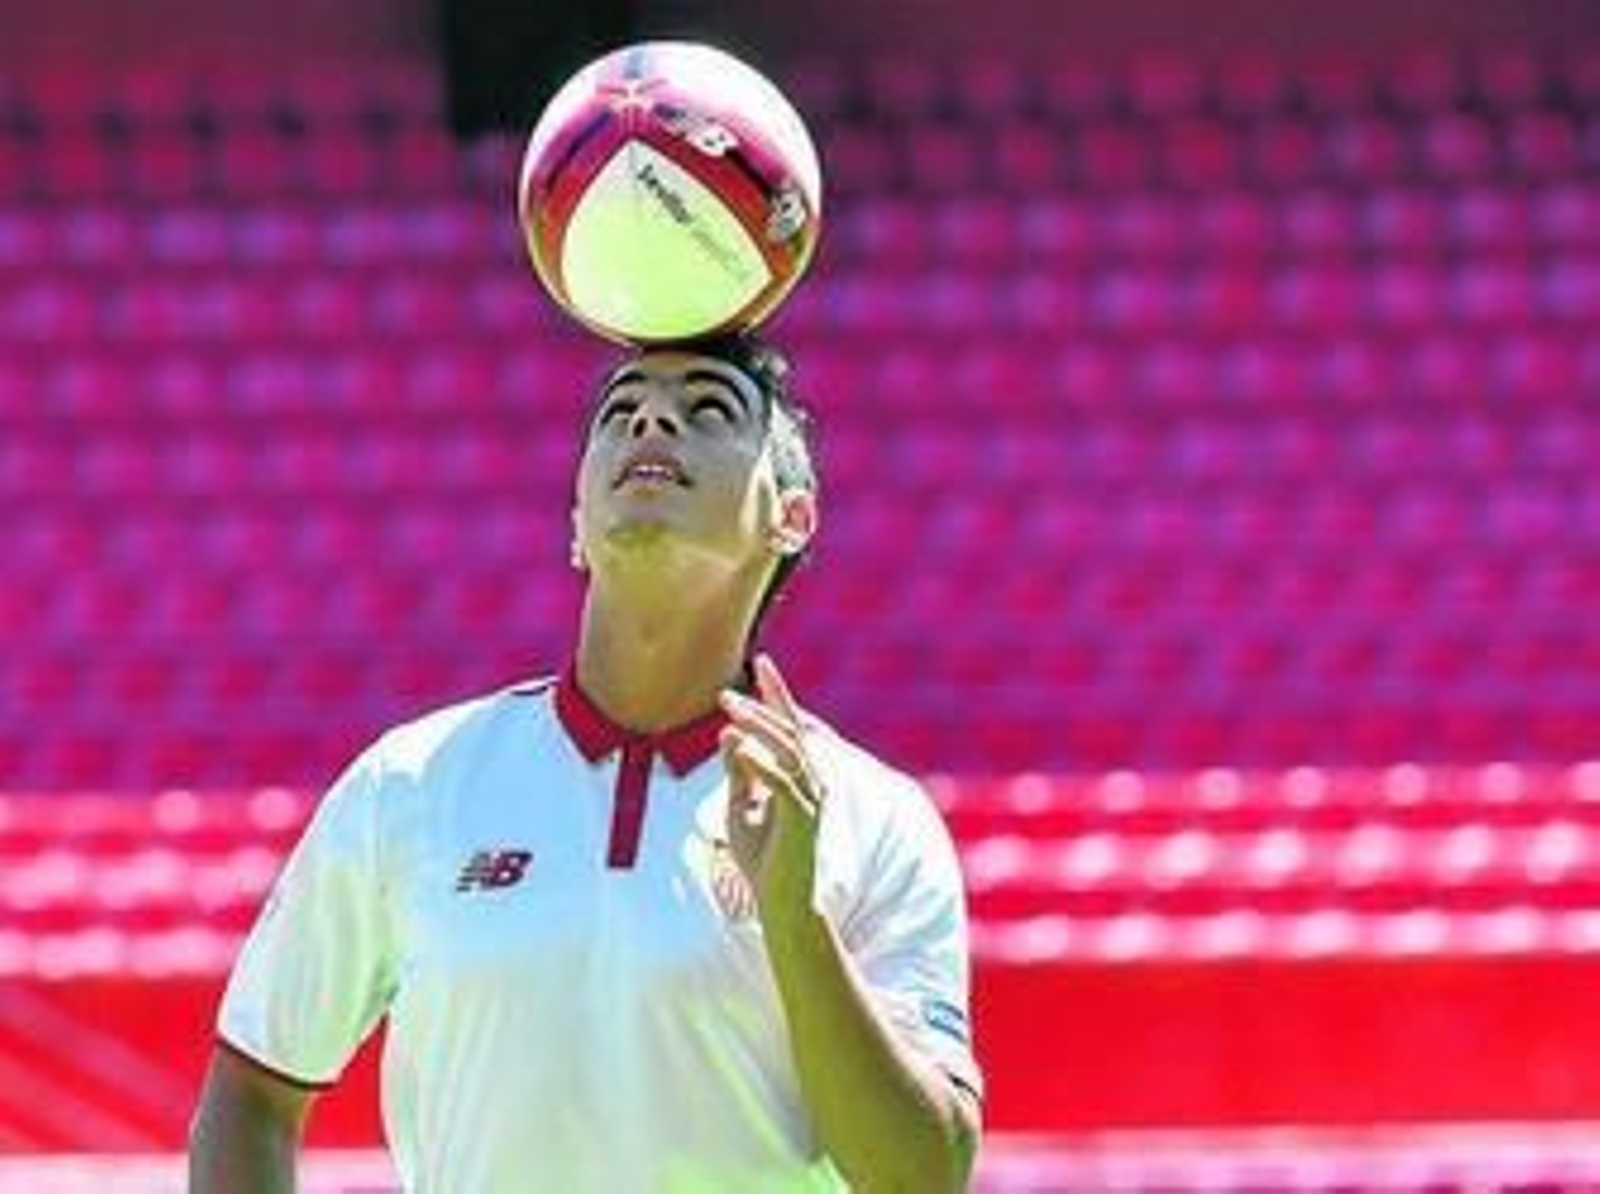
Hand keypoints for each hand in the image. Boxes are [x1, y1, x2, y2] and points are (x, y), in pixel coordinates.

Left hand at [718, 654, 824, 925]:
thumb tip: (727, 734)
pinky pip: (781, 782)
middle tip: (726, 693)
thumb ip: (738, 771)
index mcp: (800, 774)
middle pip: (789, 731)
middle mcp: (813, 780)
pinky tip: (737, 747)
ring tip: (729, 711)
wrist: (781, 901)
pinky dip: (760, 763)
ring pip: (787, 750)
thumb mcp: (742, 805)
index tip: (760, 663)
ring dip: (758, 727)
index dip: (777, 694)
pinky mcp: (803, 818)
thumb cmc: (763, 856)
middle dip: (760, 706)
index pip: (791, 725)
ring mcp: (812, 798)